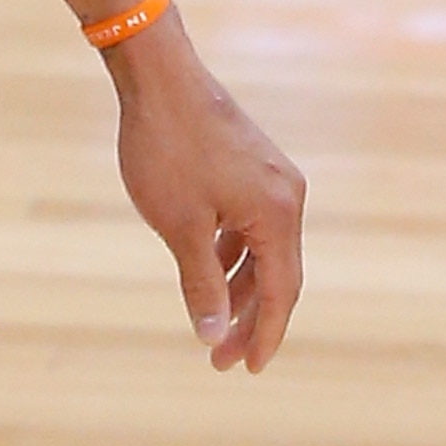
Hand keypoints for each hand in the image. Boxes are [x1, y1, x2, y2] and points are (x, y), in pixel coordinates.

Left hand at [107, 15, 306, 370]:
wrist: (158, 76)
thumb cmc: (165, 149)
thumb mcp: (179, 225)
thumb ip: (200, 283)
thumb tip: (212, 334)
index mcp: (278, 215)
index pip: (280, 293)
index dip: (263, 334)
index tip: (246, 369)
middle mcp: (287, 197)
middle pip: (275, 275)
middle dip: (248, 318)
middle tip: (222, 359)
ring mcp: (271, 179)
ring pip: (261, 250)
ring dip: (238, 287)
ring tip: (212, 323)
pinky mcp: (251, 166)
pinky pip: (248, 225)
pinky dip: (231, 253)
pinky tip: (207, 270)